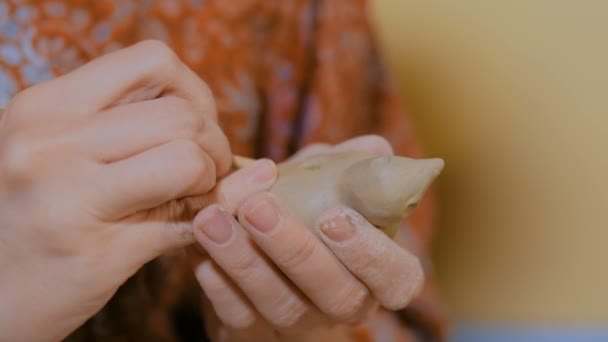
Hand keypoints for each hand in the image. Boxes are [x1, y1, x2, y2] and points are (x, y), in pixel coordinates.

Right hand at [0, 40, 236, 340]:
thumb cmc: (33, 215)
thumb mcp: (64, 154)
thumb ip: (139, 133)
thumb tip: (244, 154)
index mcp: (45, 107)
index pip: (153, 61)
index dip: (194, 92)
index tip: (195, 125)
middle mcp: (50, 144)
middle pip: (182, 115)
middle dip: (213, 145)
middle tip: (202, 172)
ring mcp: (68, 199)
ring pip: (188, 160)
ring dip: (210, 182)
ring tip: (192, 197)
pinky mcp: (96, 256)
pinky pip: (187, 225)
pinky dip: (205, 226)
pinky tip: (185, 230)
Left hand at [192, 136, 424, 341]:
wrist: (267, 256)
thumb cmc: (309, 216)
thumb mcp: (331, 187)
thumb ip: (351, 167)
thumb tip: (374, 148)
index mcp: (377, 273)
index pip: (397, 277)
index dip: (370, 253)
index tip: (333, 216)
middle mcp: (344, 305)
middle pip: (335, 293)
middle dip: (294, 249)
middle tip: (257, 206)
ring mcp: (300, 323)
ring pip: (281, 305)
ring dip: (245, 262)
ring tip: (212, 219)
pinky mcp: (253, 333)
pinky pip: (240, 318)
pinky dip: (221, 288)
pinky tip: (203, 258)